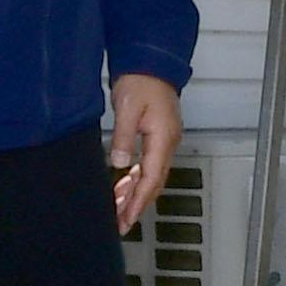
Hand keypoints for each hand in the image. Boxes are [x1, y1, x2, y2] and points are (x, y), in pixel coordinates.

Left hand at [108, 74, 180, 232]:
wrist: (150, 62)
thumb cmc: (140, 81)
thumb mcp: (126, 108)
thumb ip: (124, 137)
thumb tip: (121, 164)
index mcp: (163, 138)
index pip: (151, 179)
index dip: (138, 202)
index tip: (127, 218)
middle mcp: (167, 143)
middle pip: (154, 183)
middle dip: (137, 205)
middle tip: (121, 223)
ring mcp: (164, 141)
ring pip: (151, 176)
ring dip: (135, 194)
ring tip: (118, 210)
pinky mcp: (158, 137)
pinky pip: (149, 165)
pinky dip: (136, 179)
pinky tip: (123, 186)